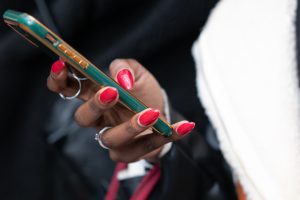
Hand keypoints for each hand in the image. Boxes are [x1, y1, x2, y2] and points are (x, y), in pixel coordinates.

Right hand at [47, 58, 194, 162]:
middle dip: (95, 106)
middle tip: (111, 92)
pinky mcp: (132, 152)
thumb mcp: (137, 72)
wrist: (161, 108)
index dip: (59, 80)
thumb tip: (121, 78)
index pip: (68, 89)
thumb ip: (126, 67)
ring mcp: (113, 138)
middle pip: (83, 119)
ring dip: (130, 126)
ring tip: (150, 113)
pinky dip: (164, 137)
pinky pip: (145, 149)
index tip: (61, 66)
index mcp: (95, 96)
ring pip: (110, 139)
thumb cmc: (143, 90)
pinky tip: (182, 126)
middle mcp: (100, 119)